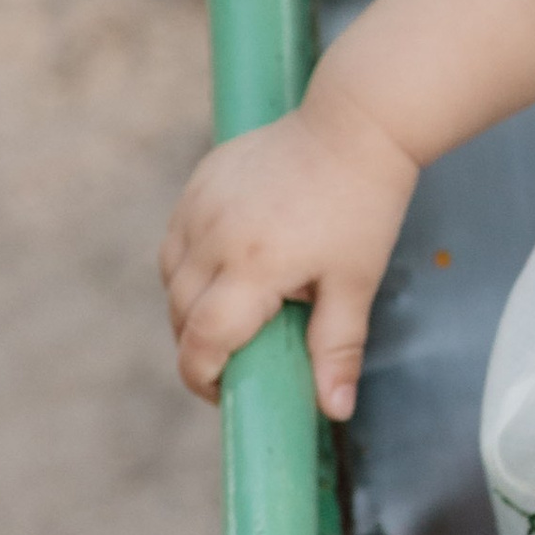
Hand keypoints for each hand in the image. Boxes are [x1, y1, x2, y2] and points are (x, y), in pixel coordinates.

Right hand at [159, 85, 420, 420]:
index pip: (202, 341)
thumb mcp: (356, 283)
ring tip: (233, 313)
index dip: (203, 377)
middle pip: (181, 312)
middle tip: (235, 357)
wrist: (357, 124)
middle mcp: (214, 235)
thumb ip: (337, 348)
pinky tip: (227, 267)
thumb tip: (334, 410)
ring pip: (171, 274)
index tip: (223, 392)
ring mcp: (201, 204)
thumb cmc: (363, 205)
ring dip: (190, 303)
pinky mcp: (200, 180)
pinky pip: (178, 236)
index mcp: (253, 266)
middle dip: (199, 345)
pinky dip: (191, 262)